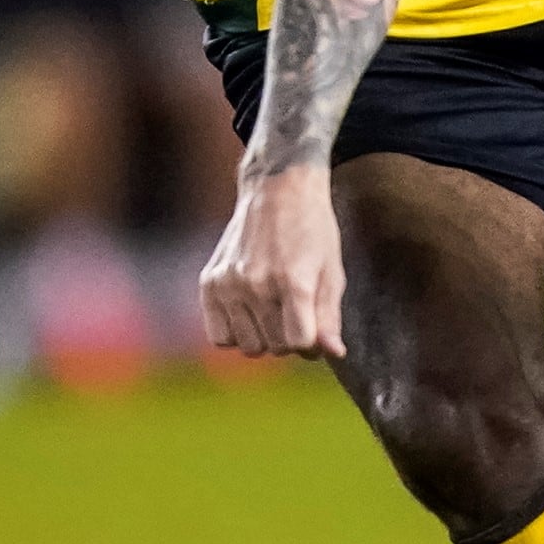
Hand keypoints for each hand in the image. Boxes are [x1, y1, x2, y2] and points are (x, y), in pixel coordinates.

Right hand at [201, 166, 347, 358]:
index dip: (311, 342)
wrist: (277, 189)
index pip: (299, 343)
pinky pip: (219, 336)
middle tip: (294, 311)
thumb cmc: (312, 230)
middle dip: (290, 338)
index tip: (314, 325)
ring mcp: (230, 283)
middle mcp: (257, 284)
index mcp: (293, 281)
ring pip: (248, 346)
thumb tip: (333, 354)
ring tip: (271, 310)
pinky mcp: (210, 282)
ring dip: (263, 337)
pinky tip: (248, 313)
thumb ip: (330, 316)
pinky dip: (235, 333)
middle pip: (276, 346)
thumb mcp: (332, 270)